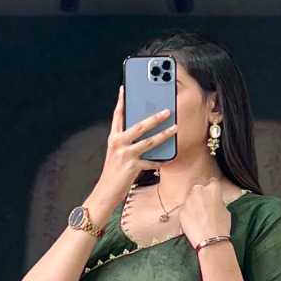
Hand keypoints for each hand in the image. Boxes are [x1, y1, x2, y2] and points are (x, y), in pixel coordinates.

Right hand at [89, 86, 178, 216]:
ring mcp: (125, 155)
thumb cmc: (113, 173)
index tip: (126, 88)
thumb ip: (126, 141)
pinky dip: (161, 160)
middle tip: (167, 110)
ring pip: (148, 141)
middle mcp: (118, 143)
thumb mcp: (116, 153)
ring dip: (164, 134)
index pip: (118, 115)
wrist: (105, 193)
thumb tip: (143, 131)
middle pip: (138, 125)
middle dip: (154, 117)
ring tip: (175, 127)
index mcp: (113, 138)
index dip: (122, 101)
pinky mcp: (132, 167)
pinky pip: (152, 162)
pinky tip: (170, 157)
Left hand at [179, 179, 234, 249]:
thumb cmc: (221, 227)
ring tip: (199, 217)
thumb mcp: (226, 210)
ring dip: (193, 205)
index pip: (212, 182)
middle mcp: (199, 191)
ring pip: (190, 199)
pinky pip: (184, 210)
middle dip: (201, 196)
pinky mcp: (181, 211)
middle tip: (205, 207)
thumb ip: (218, 202)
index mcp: (213, 189)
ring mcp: (188, 201)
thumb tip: (215, 202)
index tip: (212, 195)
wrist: (210, 241)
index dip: (213, 190)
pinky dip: (188, 214)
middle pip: (198, 189)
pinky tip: (194, 223)